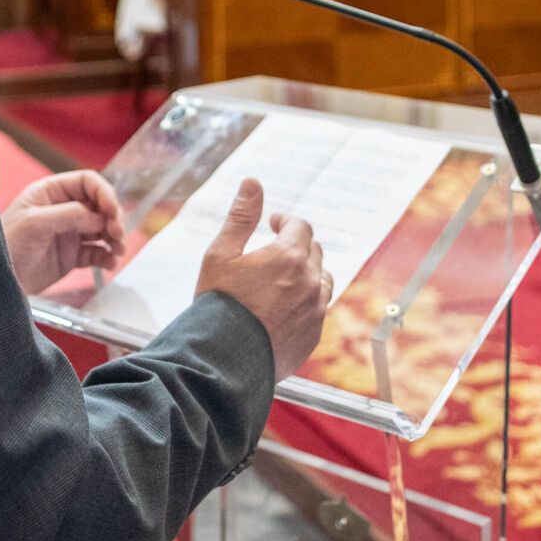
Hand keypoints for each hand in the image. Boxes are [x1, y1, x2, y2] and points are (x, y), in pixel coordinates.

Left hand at [2, 171, 126, 295]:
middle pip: (99, 205)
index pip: (87, 182)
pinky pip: (97, 252)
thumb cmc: (6, 246)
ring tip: (118, 250)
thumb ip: (69, 214)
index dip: (104, 193)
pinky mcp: (71, 256)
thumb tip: (99, 216)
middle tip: (117, 234)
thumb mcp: (35, 223)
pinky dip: (107, 256)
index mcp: (50, 192)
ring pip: (102, 229)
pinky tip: (109, 263)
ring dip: (114, 238)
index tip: (112, 211)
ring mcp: (68, 233)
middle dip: (112, 218)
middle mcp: (62, 209)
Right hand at [194, 180, 330, 378]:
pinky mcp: (313, 336)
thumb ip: (241, 217)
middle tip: (278, 250)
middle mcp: (309, 281)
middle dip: (298, 246)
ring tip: (286, 279)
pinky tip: (285, 309)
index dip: (287, 222)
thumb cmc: (218, 303)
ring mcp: (315, 310)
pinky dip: (306, 304)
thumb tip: (253, 183)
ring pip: (322, 281)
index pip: (300, 227)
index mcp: (289, 256)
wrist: (223, 358)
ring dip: (308, 274)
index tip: (275, 224)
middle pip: (314, 252)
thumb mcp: (221, 253)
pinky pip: (318, 311)